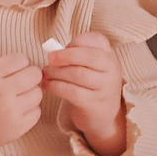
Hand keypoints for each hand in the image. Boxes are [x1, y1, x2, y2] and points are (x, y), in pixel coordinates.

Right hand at [0, 54, 42, 155]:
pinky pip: (36, 112)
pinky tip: (16, 112)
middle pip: (34, 75)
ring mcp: (11, 111)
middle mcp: (1, 93)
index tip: (15, 70)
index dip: (20, 63)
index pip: (21, 59)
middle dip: (29, 77)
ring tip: (16, 99)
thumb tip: (26, 63)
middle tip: (20, 83)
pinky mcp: (18, 127)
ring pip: (37, 93)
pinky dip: (29, 111)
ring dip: (29, 94)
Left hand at [40, 32, 125, 155]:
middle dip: (66, 55)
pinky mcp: (94, 103)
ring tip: (45, 72)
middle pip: (89, 56)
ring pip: (78, 74)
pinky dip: (56, 86)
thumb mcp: (92, 67)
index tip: (62, 48)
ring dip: (57, 72)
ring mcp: (105, 87)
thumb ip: (78, 55)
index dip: (76, 42)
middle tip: (50, 58)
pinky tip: (47, 85)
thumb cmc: (91, 85)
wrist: (104, 115)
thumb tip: (55, 51)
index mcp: (110, 56)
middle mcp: (112, 70)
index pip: (97, 40)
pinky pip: (72, 92)